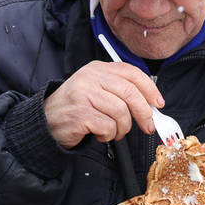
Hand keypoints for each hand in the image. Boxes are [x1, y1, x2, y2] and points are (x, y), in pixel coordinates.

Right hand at [44, 60, 164, 148]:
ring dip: (122, 128)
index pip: (132, 73)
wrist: (46, 120)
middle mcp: (91, 78)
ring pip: (121, 113)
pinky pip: (108, 127)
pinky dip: (108, 135)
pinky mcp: (81, 114)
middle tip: (148, 126)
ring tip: (113, 132)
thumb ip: (120, 92)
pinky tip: (99, 134)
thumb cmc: (76, 107)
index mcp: (98, 69)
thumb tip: (150, 105)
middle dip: (144, 113)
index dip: (150, 89)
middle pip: (130, 93)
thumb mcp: (96, 89)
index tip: (158, 103)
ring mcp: (84, 94)